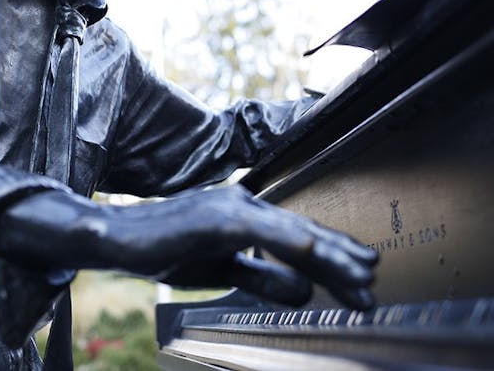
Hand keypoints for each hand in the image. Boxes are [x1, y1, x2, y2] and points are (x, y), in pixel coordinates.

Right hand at [0, 185, 377, 309]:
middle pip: (305, 233)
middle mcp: (247, 202)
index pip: (298, 237)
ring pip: (295, 233)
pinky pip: (268, 233)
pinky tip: (320, 261)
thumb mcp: (223, 269)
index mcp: (247, 214)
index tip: (362, 278)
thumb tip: (304, 291)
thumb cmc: (166, 248)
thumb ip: (262, 277)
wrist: (118, 237)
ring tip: (363, 279)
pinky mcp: (221, 215)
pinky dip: (298, 247)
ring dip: (332, 257)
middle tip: (375, 280)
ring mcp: (234, 205)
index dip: (333, 257)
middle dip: (343, 259)